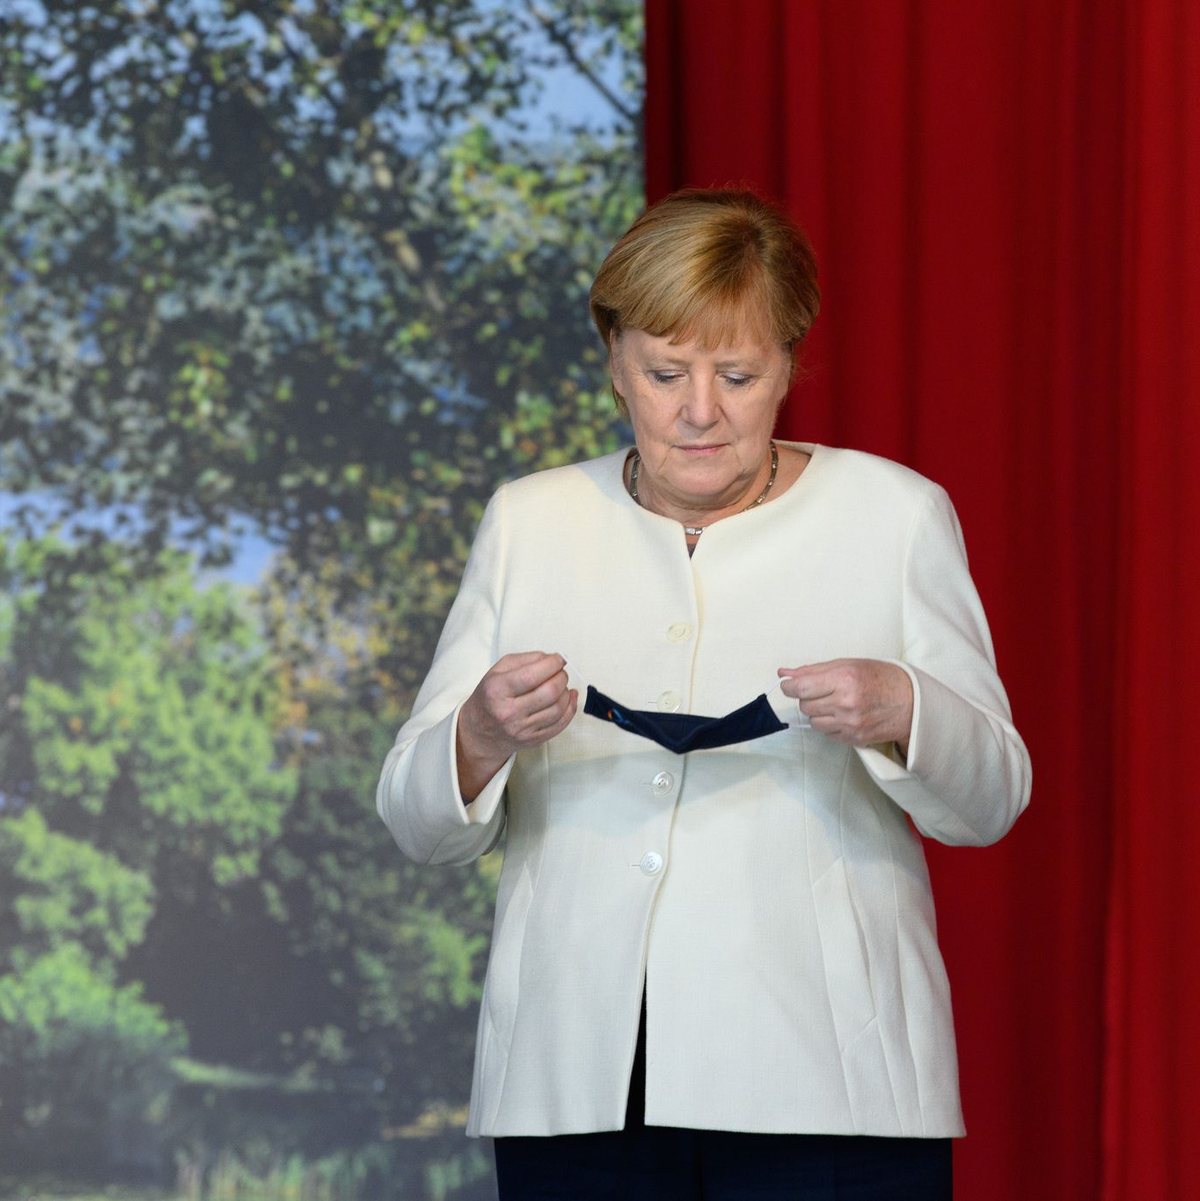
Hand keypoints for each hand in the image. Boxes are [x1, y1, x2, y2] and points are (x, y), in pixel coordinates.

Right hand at [456, 652, 577, 799]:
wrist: (480, 732)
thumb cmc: (490, 697)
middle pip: (549, 692)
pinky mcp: (533, 740)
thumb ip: (525, 659)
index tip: (559, 658)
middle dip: (562, 677)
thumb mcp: (498, 671)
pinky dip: (570, 709)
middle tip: (560, 671)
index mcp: (497, 690)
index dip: (552, 664)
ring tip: (560, 685)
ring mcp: (522, 729)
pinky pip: (560, 724)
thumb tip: (552, 658)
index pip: (532, 675)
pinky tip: (569, 698)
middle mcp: (509, 712)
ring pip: (558, 708)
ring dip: (566, 692)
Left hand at [777, 659, 912, 754]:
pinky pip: (827, 733)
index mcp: (844, 679)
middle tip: (823, 691)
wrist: (911, 702)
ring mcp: (850, 723)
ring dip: (817, 713)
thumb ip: (813, 670)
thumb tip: (784, 673)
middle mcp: (846, 702)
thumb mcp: (848, 664)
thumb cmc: (880, 678)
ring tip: (835, 703)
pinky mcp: (854, 738)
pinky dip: (830, 724)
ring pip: (813, 722)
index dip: (789, 687)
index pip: (801, 687)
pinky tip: (843, 715)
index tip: (788, 685)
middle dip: (807, 698)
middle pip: (805, 706)